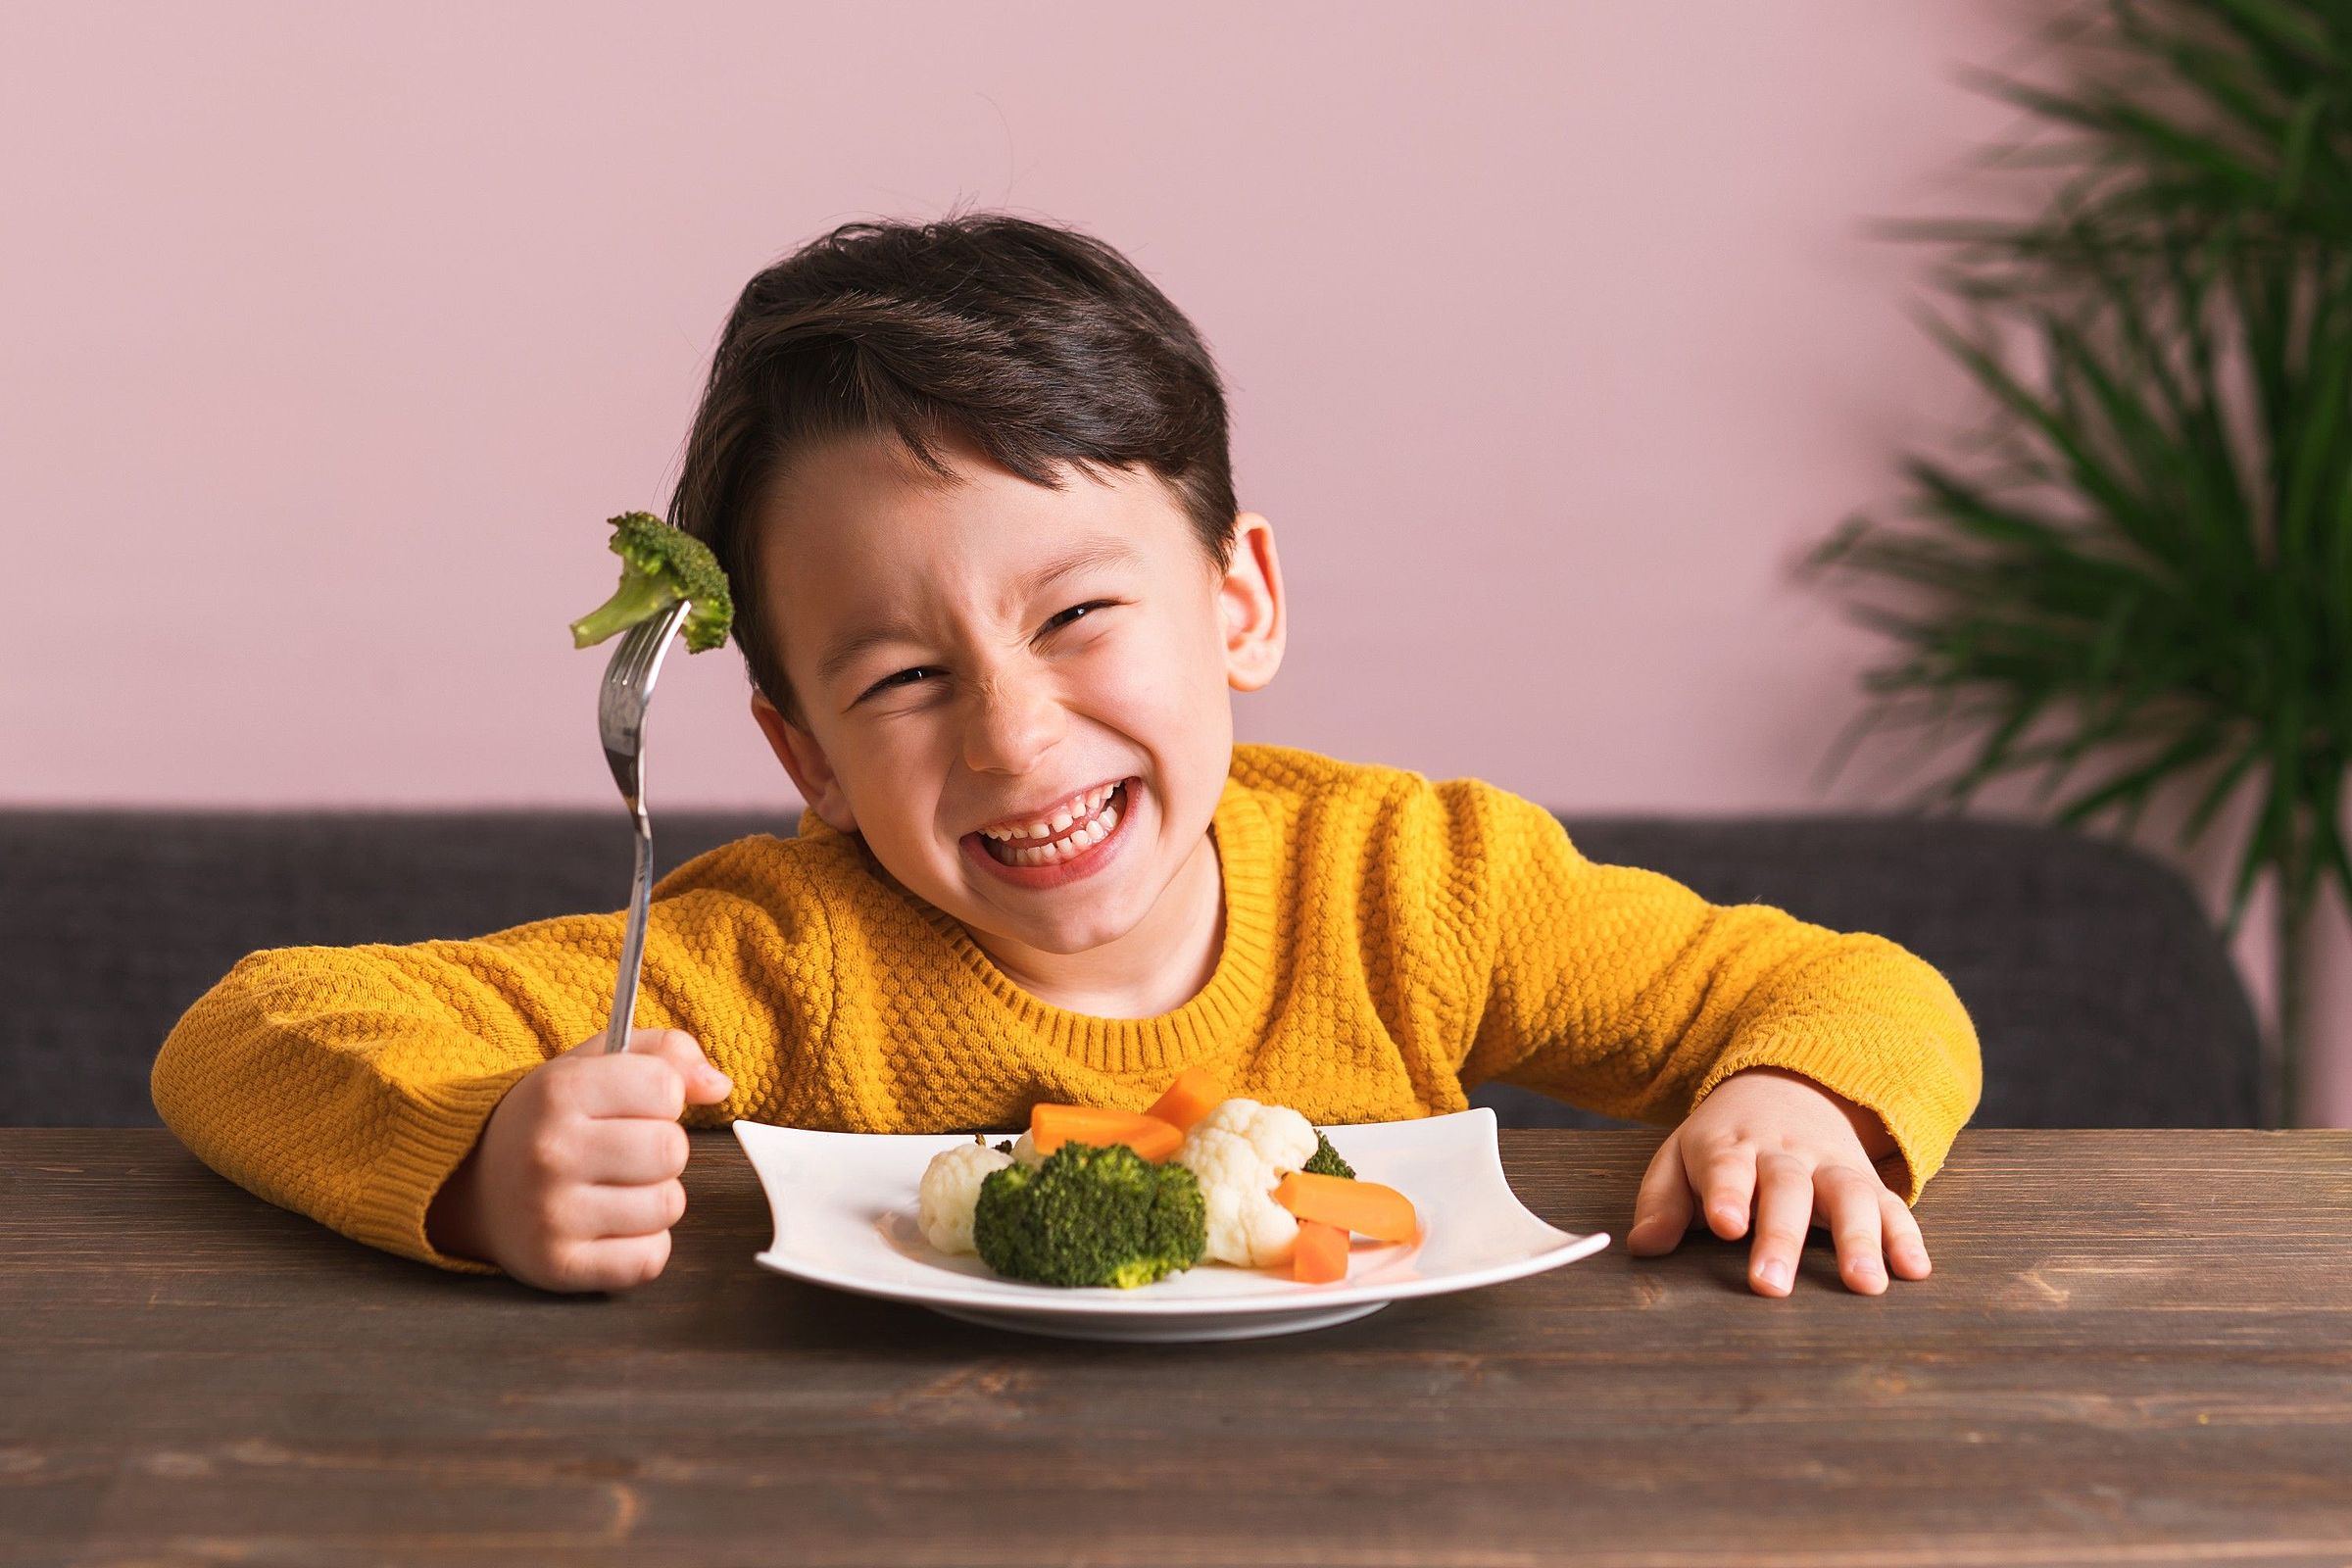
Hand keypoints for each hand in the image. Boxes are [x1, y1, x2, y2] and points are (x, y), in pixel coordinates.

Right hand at [426, 1027, 732, 1292]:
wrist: (473, 1184)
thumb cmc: (551, 1120)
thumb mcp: (594, 1064)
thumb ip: (665, 1053)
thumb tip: (719, 1086)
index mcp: (558, 1091)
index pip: (665, 1087)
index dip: (663, 1096)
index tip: (635, 1105)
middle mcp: (550, 1152)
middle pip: (671, 1150)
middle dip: (663, 1150)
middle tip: (626, 1151)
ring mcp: (551, 1215)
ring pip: (668, 1206)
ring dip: (656, 1198)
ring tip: (616, 1188)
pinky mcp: (558, 1267)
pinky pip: (649, 1259)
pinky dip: (643, 1245)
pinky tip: (611, 1226)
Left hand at [1622, 1066, 1930, 1297]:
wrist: (1784, 1087)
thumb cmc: (1722, 1142)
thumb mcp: (1680, 1158)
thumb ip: (1661, 1203)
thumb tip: (1643, 1246)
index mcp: (1730, 1146)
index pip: (1725, 1165)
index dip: (1726, 1192)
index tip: (1725, 1223)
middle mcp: (1784, 1155)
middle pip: (1785, 1189)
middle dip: (1780, 1236)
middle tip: (1771, 1284)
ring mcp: (1830, 1166)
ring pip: (1848, 1196)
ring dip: (1858, 1240)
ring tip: (1864, 1284)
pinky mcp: (1868, 1182)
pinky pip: (1893, 1205)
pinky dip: (1907, 1237)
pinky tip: (1915, 1271)